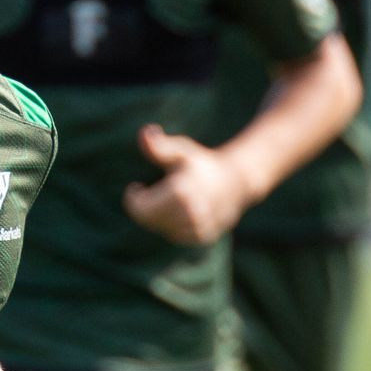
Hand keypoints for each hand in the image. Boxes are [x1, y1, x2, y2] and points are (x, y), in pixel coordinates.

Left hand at [123, 126, 247, 245]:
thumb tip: (144, 133)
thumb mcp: (181, 150)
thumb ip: (160, 146)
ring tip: (169, 199)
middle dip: (146, 206)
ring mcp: (198, 228)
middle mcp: (190, 214)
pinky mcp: (202, 237)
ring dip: (159, 216)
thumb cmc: (202, 162)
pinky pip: (174, 235)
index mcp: (180, 192)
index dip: (133, 197)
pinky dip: (172, 224)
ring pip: (161, 229)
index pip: (138, 209)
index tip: (137, 185)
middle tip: (154, 191)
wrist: (236, 181)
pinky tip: (181, 210)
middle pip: (148, 220)